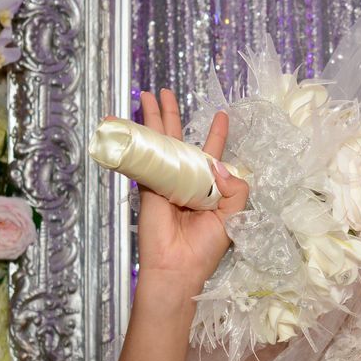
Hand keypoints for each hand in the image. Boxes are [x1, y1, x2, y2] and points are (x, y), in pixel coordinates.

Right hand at [114, 88, 249, 290]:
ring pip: (159, 143)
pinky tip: (124, 125)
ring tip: (147, 96)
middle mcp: (187, 180)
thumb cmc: (206, 248)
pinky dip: (133, 142)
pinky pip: (142, 160)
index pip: (212, 153)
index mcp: (210, 187)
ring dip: (152, 119)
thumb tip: (218, 164)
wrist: (178, 268)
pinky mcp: (148, 187)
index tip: (222, 114)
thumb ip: (236, 189)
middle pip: (179, 139)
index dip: (217, 133)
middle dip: (172, 115)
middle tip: (164, 92)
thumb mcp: (234, 216)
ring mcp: (166, 181)